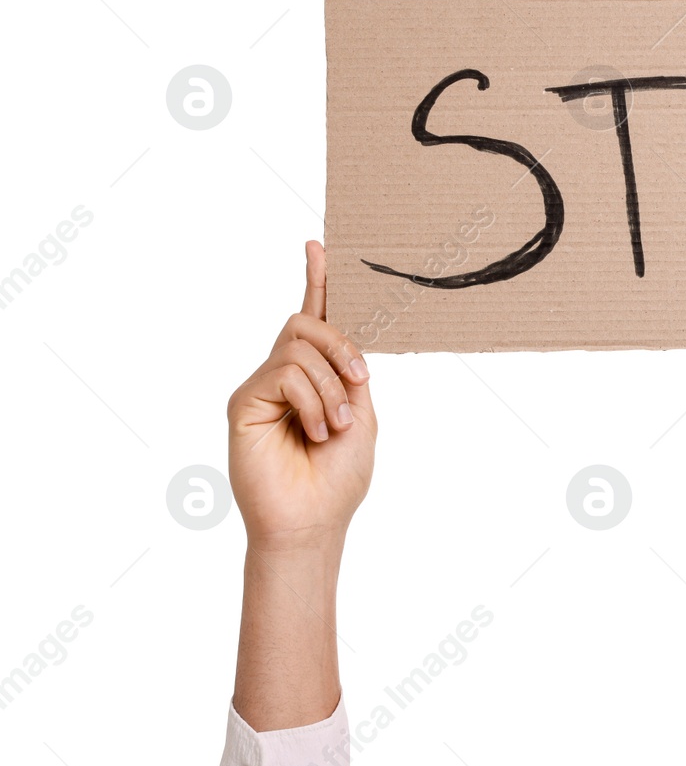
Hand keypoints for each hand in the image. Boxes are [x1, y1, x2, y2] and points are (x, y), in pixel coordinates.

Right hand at [227, 240, 375, 553]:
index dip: (316, 281)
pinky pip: (285, 373)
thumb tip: (346, 336)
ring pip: (299, 346)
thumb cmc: (338, 477)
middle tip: (360, 382)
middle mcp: (284, 375)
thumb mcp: (361, 413)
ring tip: (334, 426)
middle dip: (341, 346)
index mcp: (316, 376)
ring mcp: (261, 387)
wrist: (313, 520)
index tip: (319, 245)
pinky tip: (315, 431)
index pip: (314, 319)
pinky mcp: (244, 401)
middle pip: (307, 323)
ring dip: (331, 385)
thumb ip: (350, 371)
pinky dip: (312, 400)